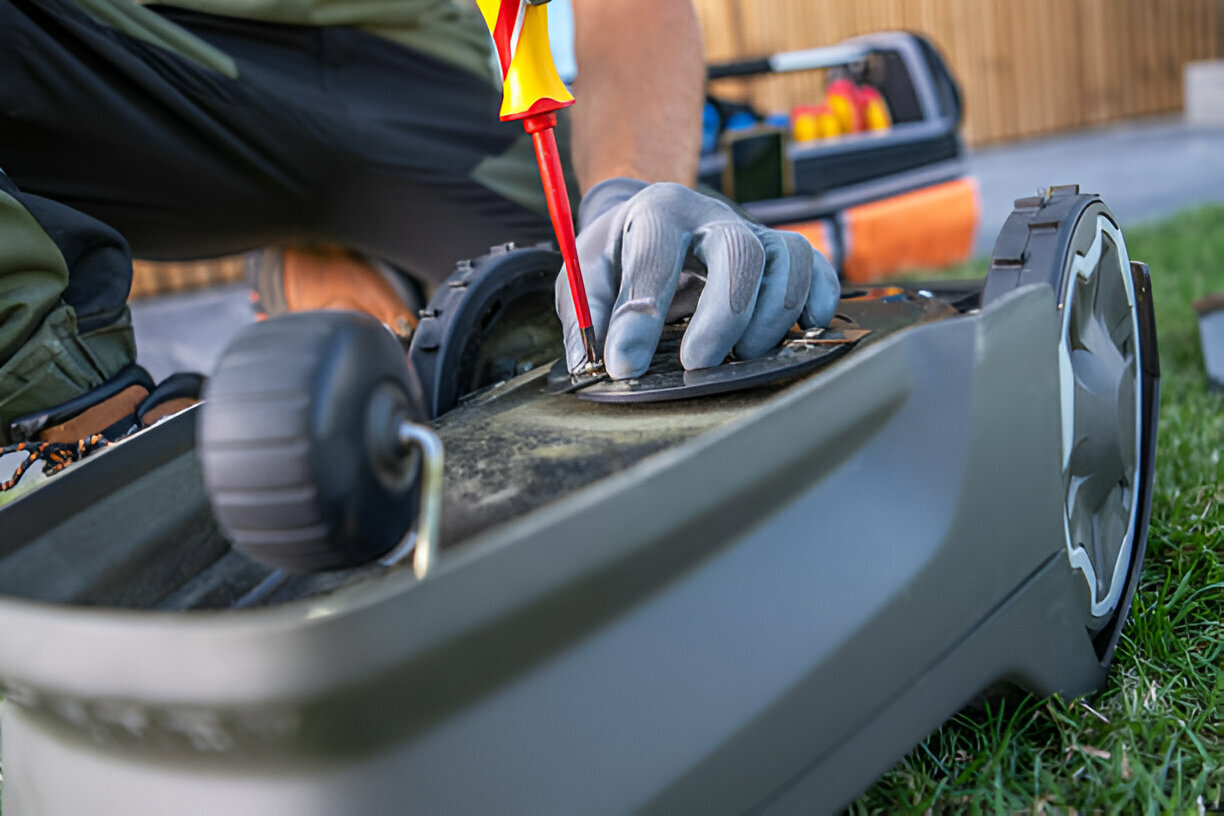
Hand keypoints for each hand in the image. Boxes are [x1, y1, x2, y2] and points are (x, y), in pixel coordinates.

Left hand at [556, 178, 839, 378]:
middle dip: (722, 318)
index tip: (625, 367)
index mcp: (656, 212)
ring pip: (789, 261)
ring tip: (742, 354)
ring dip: (771, 318)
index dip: (640, 317)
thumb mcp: (585, 272)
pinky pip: (818, 270)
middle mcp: (712, 215)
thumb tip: (593, 366)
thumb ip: (586, 316)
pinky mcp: (781, 253)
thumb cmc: (618, 251)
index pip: (655, 259)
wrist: (652, 217)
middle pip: (740, 252)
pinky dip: (817, 304)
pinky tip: (800, 333)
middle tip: (697, 365)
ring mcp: (754, 232)